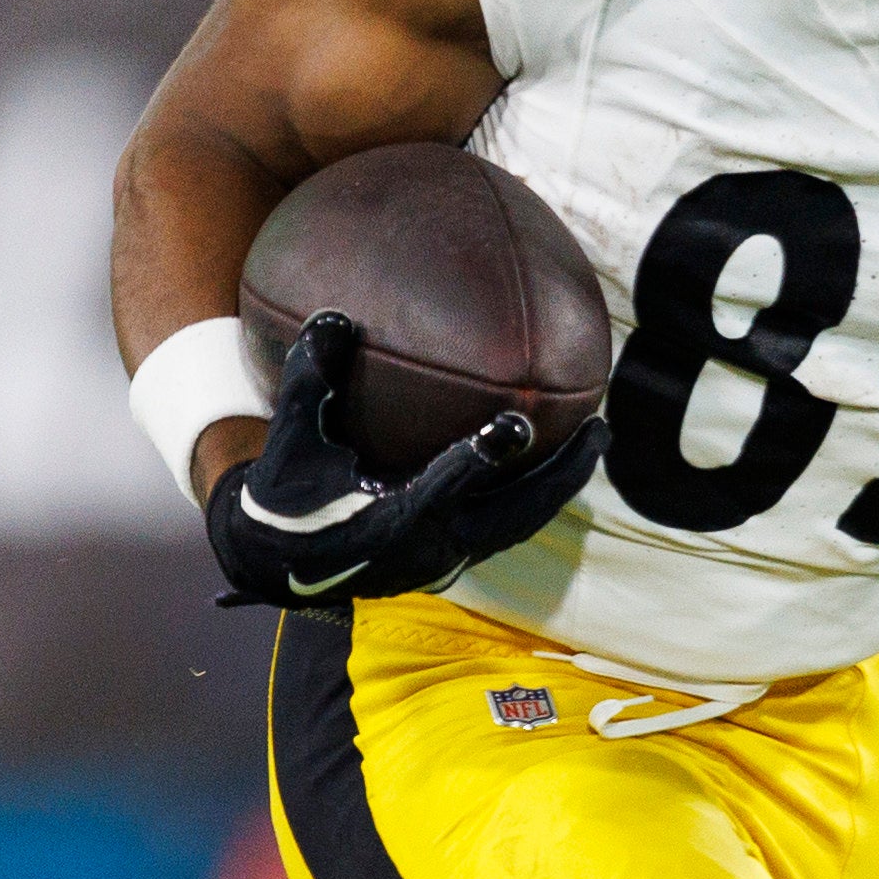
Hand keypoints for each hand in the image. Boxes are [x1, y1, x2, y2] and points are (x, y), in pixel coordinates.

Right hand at [203, 314, 601, 608]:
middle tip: (600, 428)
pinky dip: (533, 493)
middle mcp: (429, 548)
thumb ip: (312, 376)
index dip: (483, 457)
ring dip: (559, 485)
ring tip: (594, 439)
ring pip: (519, 524)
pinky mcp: (449, 561)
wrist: (277, 564)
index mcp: (390, 522)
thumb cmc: (285, 496)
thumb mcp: (291, 436)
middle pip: (515, 516)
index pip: (445, 487)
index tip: (517, 424)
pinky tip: (551, 458)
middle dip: (561, 475)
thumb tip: (335, 314)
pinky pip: (505, 525)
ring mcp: (445, 559)